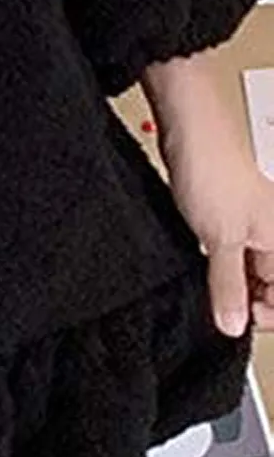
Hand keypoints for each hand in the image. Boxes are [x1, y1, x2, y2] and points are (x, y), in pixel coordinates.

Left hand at [143, 53, 273, 335]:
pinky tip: (201, 260)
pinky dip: (219, 262)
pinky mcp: (230, 215)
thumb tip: (234, 324)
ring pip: (251, 270)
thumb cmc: (212, 172)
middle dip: (247, 300)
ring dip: (231, 282)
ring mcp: (254, 225)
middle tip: (218, 305)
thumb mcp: (219, 241)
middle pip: (269, 285)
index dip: (261, 317)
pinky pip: (233, 251)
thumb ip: (228, 286)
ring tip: (208, 282)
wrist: (190, 132)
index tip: (234, 321)